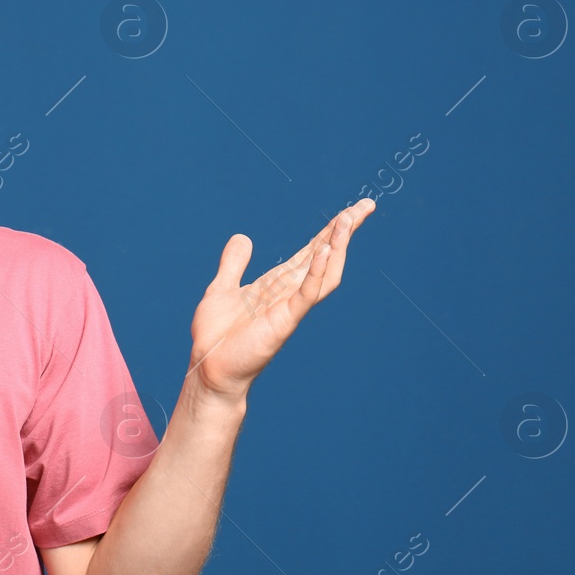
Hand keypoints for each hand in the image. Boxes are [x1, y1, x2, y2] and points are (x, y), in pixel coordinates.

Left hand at [186, 199, 374, 405]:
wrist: (209, 369)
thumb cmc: (217, 336)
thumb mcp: (222, 288)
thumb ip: (233, 264)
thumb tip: (242, 237)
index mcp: (278, 284)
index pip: (311, 251)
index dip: (330, 230)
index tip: (351, 210)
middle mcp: (289, 293)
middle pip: (325, 256)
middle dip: (344, 231)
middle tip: (365, 205)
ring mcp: (290, 307)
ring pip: (324, 272)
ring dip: (337, 245)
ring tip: (348, 220)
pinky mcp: (284, 321)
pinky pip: (307, 294)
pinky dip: (317, 272)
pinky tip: (325, 250)